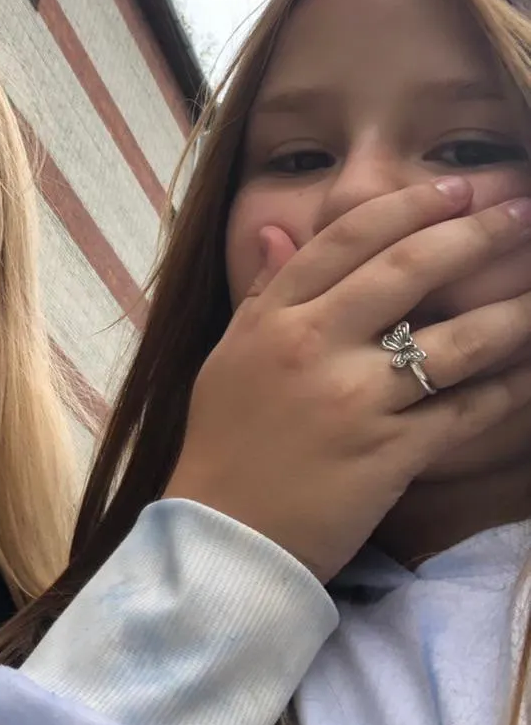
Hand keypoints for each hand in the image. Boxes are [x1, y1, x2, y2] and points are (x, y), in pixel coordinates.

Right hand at [165, 179, 530, 580]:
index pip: (348, 238)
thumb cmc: (225, 442)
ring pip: (452, 341)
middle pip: (408, 271)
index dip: (410, 207)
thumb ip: (262, 292)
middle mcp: (313, 345)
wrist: (224, 535)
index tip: (457, 189)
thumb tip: (275, 232)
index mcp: (274, 316)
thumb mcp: (230, 354)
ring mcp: (354, 400)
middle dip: (476, 234)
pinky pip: (463, 412)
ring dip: (512, 311)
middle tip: (522, 212)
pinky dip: (505, 391)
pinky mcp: (388, 454)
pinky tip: (530, 372)